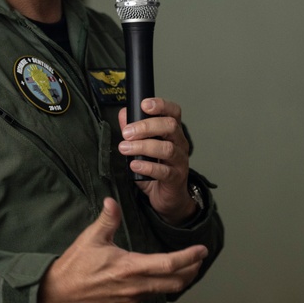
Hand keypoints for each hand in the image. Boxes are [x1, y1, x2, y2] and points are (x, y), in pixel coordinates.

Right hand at [38, 198, 207, 302]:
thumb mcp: (91, 238)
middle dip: (191, 271)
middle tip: (198, 260)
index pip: (169, 264)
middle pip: (175, 283)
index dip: (189, 257)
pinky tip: (152, 279)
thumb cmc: (74, 266)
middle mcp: (134, 287)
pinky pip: (146, 299)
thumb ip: (107, 219)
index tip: (202, 250)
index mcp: (130, 267)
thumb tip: (113, 200)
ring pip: (161, 292)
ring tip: (180, 268)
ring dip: (174, 280)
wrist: (56, 294)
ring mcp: (130, 301)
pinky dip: (154, 288)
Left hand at [118, 97, 196, 225]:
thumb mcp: (142, 147)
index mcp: (173, 132)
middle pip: (170, 126)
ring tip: (126, 148)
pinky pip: (164, 171)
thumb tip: (123, 114)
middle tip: (127, 132)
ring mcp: (180, 161)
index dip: (161, 105)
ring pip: (167, 148)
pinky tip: (134, 165)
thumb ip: (133, 130)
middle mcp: (180, 143)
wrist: (168, 198)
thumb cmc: (156, 169)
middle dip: (146, 126)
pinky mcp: (176, 178)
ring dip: (143, 146)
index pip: (173, 112)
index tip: (144, 105)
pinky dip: (147, 167)